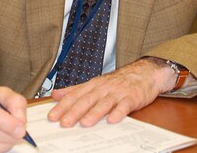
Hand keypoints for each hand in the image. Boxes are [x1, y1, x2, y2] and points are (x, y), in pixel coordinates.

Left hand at [47, 57, 174, 127]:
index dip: (62, 106)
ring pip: (104, 103)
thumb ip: (75, 90)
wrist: (144, 72)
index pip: (74, 96)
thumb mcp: (95, 83)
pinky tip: (112, 119)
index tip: (52, 116)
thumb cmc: (118, 81)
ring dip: (94, 113)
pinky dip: (118, 112)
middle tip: (64, 123)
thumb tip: (56, 94)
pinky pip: (124, 105)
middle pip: (86, 100)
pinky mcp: (131, 98)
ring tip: (85, 123)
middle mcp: (103, 88)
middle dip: (74, 112)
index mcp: (93, 85)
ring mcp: (117, 93)